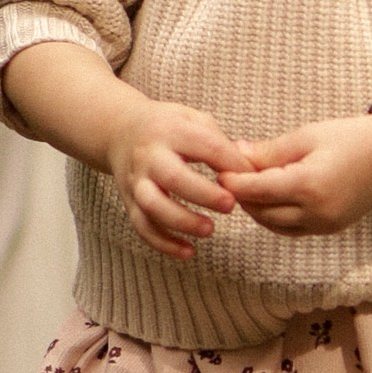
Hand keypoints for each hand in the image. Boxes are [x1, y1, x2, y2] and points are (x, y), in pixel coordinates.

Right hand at [107, 98, 248, 261]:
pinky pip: (142, 226)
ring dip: (181, 221)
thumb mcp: (193, 120)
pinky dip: (163, 243)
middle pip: (172, 177)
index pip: (206, 146)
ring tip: (209, 230)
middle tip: (230, 205)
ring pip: (152, 205)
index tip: (251, 179)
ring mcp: (137, 180)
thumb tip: (248, 172)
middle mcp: (150, 155)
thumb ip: (220, 143)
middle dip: (203, 194)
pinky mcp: (129, 201)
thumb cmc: (168, 127)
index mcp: (171, 130)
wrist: (120, 131)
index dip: (232, 164)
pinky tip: (188, 252)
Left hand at [231, 117, 371, 236]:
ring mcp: (324, 224)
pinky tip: (268, 200)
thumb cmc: (352, 138)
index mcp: (309, 184)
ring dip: (256, 209)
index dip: (234, 183)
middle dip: (242, 197)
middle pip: (262, 212)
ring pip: (274, 225)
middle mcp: (316, 211)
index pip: (257, 190)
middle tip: (228, 177)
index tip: (218, 171)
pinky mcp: (329, 229)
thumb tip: (236, 154)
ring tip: (246, 188)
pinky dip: (275, 217)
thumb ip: (270, 151)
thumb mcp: (307, 136)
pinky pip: (291, 229)